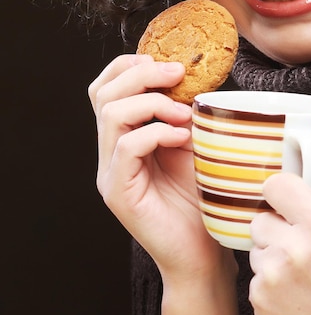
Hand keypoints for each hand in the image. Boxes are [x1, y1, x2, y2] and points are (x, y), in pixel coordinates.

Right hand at [90, 54, 232, 279]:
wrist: (203, 251)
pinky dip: (156, 132)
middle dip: (141, 74)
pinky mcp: (118, 192)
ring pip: (111, 114)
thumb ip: (183, 111)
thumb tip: (193, 74)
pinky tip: (181, 137)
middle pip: (103, 94)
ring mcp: (110, 172)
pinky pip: (126, 147)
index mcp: (124, 135)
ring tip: (184, 114)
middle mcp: (110, 152)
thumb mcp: (194, 141)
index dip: (129, 65)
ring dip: (153, 103)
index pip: (106, 87)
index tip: (167, 64)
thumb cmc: (203, 195)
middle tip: (178, 74)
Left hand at [248, 168, 310, 314]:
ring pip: (256, 249)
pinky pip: (254, 278)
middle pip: (260, 219)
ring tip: (300, 271)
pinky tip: (294, 291)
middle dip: (276, 228)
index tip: (287, 199)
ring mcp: (274, 278)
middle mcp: (294, 249)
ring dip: (271, 255)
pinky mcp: (260, 301)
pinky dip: (268, 283)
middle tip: (299, 242)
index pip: (275, 185)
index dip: (281, 191)